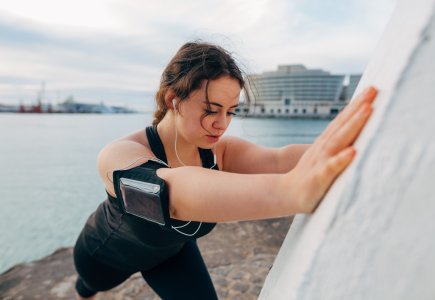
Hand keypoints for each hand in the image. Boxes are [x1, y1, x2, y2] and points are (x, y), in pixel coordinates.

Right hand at [290, 86, 377, 212]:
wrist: (285, 192)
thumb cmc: (310, 177)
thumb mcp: (323, 158)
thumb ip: (337, 147)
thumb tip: (357, 140)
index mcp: (326, 144)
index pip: (342, 121)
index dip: (356, 105)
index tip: (371, 89)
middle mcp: (324, 148)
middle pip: (342, 125)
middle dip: (358, 107)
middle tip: (373, 90)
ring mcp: (321, 161)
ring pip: (338, 140)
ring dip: (353, 124)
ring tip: (367, 110)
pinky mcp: (319, 178)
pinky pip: (331, 168)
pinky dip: (341, 159)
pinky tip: (353, 152)